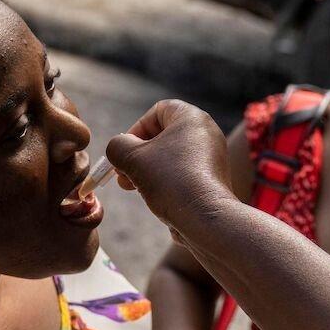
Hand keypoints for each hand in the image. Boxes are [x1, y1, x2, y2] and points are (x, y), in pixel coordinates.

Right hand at [106, 100, 235, 232]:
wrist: (205, 217)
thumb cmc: (170, 180)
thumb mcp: (132, 158)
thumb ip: (117, 146)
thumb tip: (118, 149)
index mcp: (192, 117)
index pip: (158, 111)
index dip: (135, 129)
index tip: (125, 151)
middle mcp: (206, 133)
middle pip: (163, 136)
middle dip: (137, 155)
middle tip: (122, 174)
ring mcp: (212, 157)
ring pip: (171, 157)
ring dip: (147, 170)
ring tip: (132, 187)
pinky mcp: (212, 179)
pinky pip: (183, 173)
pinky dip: (165, 181)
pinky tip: (153, 197)